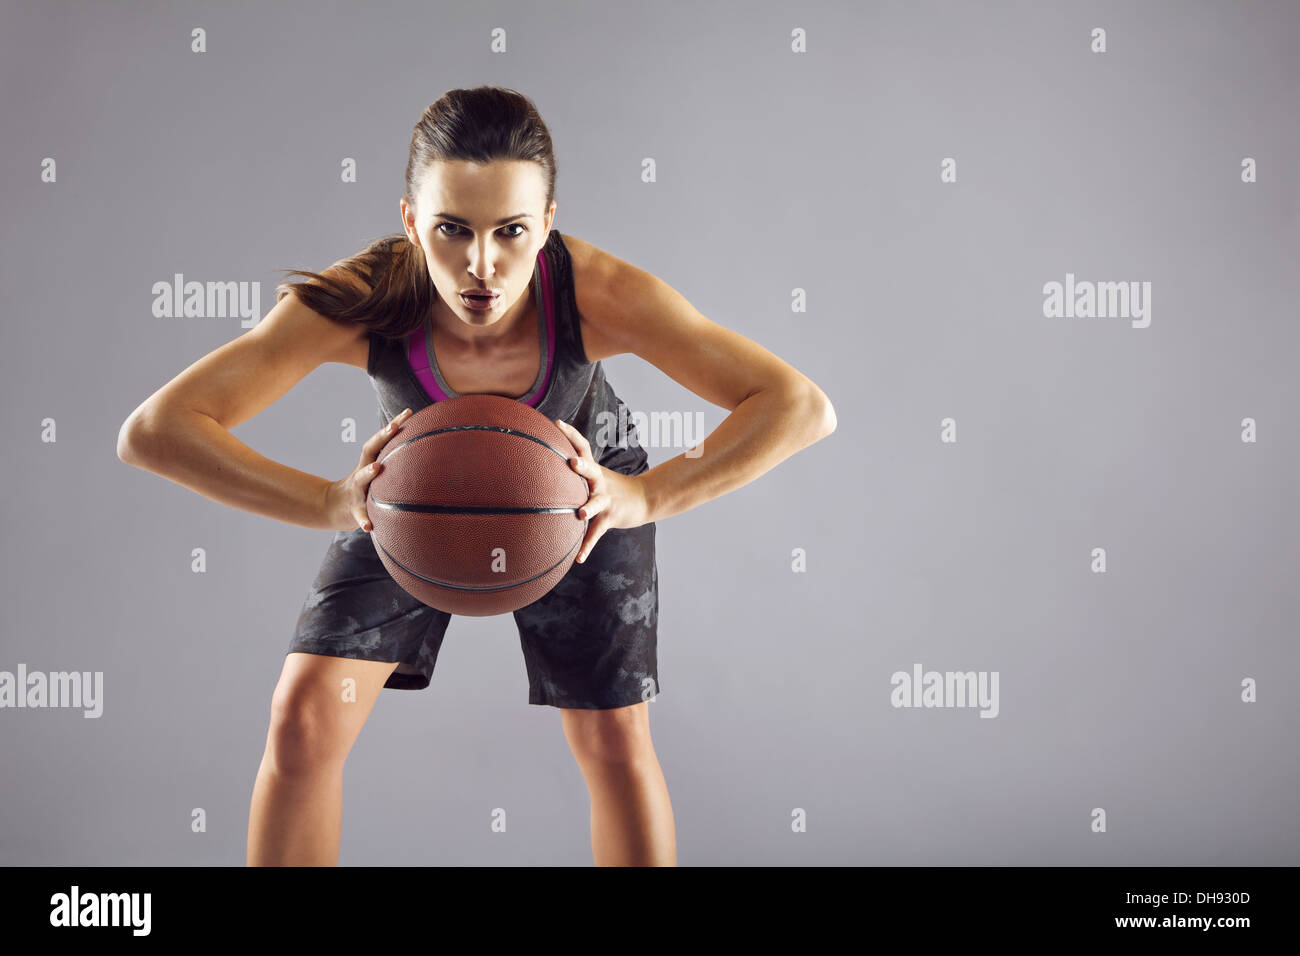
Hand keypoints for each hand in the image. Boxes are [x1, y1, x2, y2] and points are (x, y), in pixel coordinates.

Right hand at [324, 407, 413, 531]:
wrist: (333, 507)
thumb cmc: (364, 488)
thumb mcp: (376, 473)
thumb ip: (394, 463)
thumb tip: (426, 454)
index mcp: (369, 462)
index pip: (380, 440)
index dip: (393, 425)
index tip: (409, 412)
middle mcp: (362, 472)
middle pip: (369, 451)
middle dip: (381, 437)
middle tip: (393, 427)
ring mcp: (356, 491)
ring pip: (361, 480)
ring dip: (369, 473)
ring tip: (378, 467)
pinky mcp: (353, 510)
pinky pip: (359, 515)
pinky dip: (363, 520)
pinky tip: (370, 527)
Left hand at [555, 419, 648, 562]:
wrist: (645, 499)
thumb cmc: (612, 487)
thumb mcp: (596, 474)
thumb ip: (576, 469)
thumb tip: (547, 461)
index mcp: (594, 469)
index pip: (583, 446)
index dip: (571, 434)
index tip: (557, 423)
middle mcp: (600, 482)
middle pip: (591, 470)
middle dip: (582, 465)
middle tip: (571, 461)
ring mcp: (607, 500)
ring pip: (597, 503)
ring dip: (589, 508)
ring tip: (581, 514)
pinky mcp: (611, 518)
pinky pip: (597, 534)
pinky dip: (587, 546)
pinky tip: (578, 558)